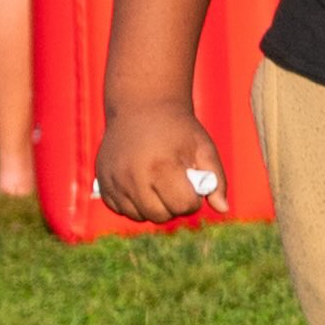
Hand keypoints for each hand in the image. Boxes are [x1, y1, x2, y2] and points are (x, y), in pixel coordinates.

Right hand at [91, 97, 223, 227]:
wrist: (141, 108)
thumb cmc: (178, 129)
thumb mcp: (204, 148)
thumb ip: (217, 180)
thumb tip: (223, 209)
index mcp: (161, 166)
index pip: (182, 206)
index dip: (193, 201)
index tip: (193, 187)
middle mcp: (132, 176)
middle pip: (159, 216)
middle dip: (174, 207)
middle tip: (177, 188)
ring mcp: (113, 180)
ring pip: (138, 216)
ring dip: (153, 208)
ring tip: (160, 186)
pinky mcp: (101, 182)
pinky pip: (119, 209)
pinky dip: (133, 205)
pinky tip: (142, 186)